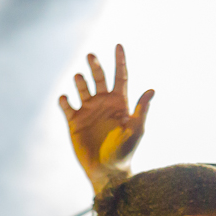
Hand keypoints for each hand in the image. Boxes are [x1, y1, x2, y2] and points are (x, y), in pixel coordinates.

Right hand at [59, 44, 153, 194]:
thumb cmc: (124, 152)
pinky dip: (64, 99)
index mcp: (119, 103)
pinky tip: (65, 98)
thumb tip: (152, 89)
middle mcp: (103, 104)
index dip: (120, 60)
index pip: (120, 76)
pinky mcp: (74, 122)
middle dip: (95, 65)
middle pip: (99, 77)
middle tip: (91, 56)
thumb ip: (142, 109)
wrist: (106, 171)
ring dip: (80, 81)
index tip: (119, 45)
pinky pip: (66, 105)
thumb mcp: (136, 130)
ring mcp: (88, 111)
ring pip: (82, 88)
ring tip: (79, 79)